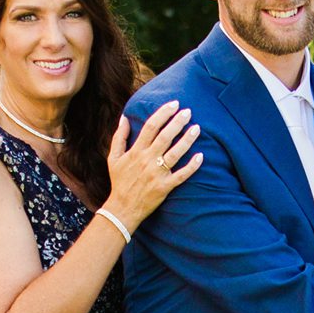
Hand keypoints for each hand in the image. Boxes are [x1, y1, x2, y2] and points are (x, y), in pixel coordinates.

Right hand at [103, 101, 203, 227]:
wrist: (122, 208)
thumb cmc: (119, 181)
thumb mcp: (113, 158)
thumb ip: (119, 137)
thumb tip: (124, 118)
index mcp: (136, 151)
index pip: (151, 126)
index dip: (163, 113)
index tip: (173, 104)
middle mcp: (147, 160)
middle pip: (165, 137)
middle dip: (177, 122)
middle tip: (188, 111)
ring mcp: (157, 174)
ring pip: (175, 153)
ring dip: (187, 140)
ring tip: (197, 128)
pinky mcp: (165, 187)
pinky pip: (181, 175)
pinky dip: (191, 166)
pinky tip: (200, 156)